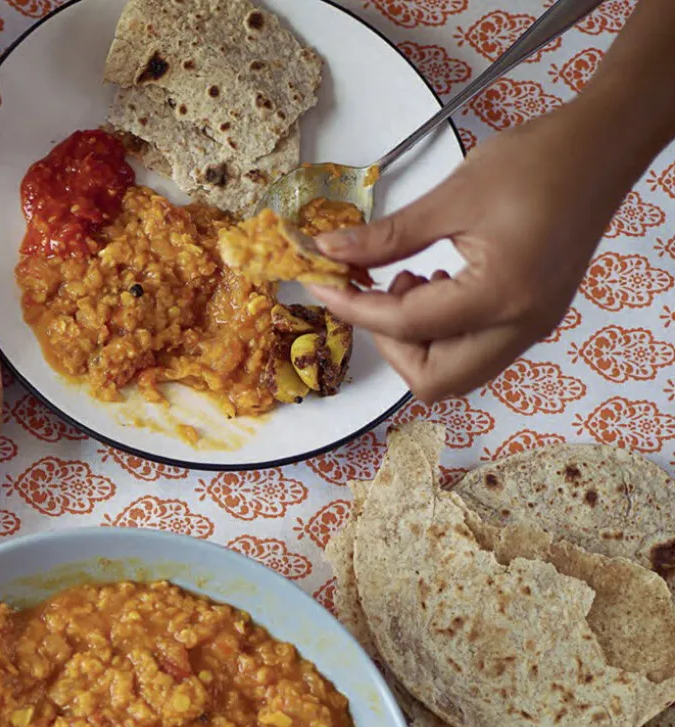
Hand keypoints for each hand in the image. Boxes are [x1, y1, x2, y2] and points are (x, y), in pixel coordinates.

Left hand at [309, 104, 629, 401]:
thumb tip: (332, 252)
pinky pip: (473, 353)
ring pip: (453, 375)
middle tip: (373, 294)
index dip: (354, 308)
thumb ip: (387, 237)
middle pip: (433, 380)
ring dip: (416, 342)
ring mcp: (529, 330)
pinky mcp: (530, 322)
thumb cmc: (540, 160)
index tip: (321, 285)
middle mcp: (519, 327)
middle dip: (390, 344)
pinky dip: (441, 334)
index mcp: (501, 295)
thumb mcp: (452, 195)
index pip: (407, 326)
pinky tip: (436, 285)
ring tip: (409, 282)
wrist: (603, 150)